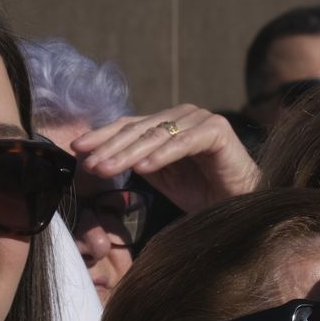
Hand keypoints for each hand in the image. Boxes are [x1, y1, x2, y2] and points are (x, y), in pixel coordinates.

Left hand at [73, 105, 259, 213]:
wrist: (242, 205)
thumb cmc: (203, 193)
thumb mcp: (162, 176)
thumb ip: (137, 161)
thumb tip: (97, 159)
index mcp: (168, 123)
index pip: (129, 125)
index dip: (102, 136)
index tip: (76, 150)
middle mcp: (184, 115)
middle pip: (139, 128)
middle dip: (110, 146)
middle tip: (88, 163)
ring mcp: (202, 119)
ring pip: (157, 136)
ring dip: (128, 153)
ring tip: (105, 169)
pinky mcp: (218, 131)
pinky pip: (183, 143)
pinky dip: (161, 156)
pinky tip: (142, 168)